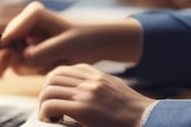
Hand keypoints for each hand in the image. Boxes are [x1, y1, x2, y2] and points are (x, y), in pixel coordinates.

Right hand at [0, 2, 142, 77]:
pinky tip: (49, 65)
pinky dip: (33, 69)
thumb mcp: (65, 46)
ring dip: (30, 66)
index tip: (14, 64)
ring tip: (52, 63)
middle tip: (13, 72)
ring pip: (13, 57)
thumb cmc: (83, 40)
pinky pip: (21, 63)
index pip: (9, 34)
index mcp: (33, 14)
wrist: (95, 44)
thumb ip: (41, 52)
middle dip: (14, 60)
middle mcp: (26, 22)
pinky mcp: (29, 47)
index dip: (7, 50)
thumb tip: (22, 57)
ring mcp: (26, 35)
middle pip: (6, 46)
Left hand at [37, 64, 155, 126]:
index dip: (53, 83)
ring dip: (43, 104)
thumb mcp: (113, 90)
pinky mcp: (83, 109)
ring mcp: (86, 94)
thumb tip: (78, 93)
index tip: (53, 96)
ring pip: (49, 91)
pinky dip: (45, 113)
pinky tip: (51, 120)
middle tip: (47, 108)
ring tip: (48, 116)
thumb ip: (95, 87)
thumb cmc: (132, 111)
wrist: (146, 119)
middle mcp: (90, 81)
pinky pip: (52, 105)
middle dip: (45, 93)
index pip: (63, 70)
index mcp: (96, 75)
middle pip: (53, 78)